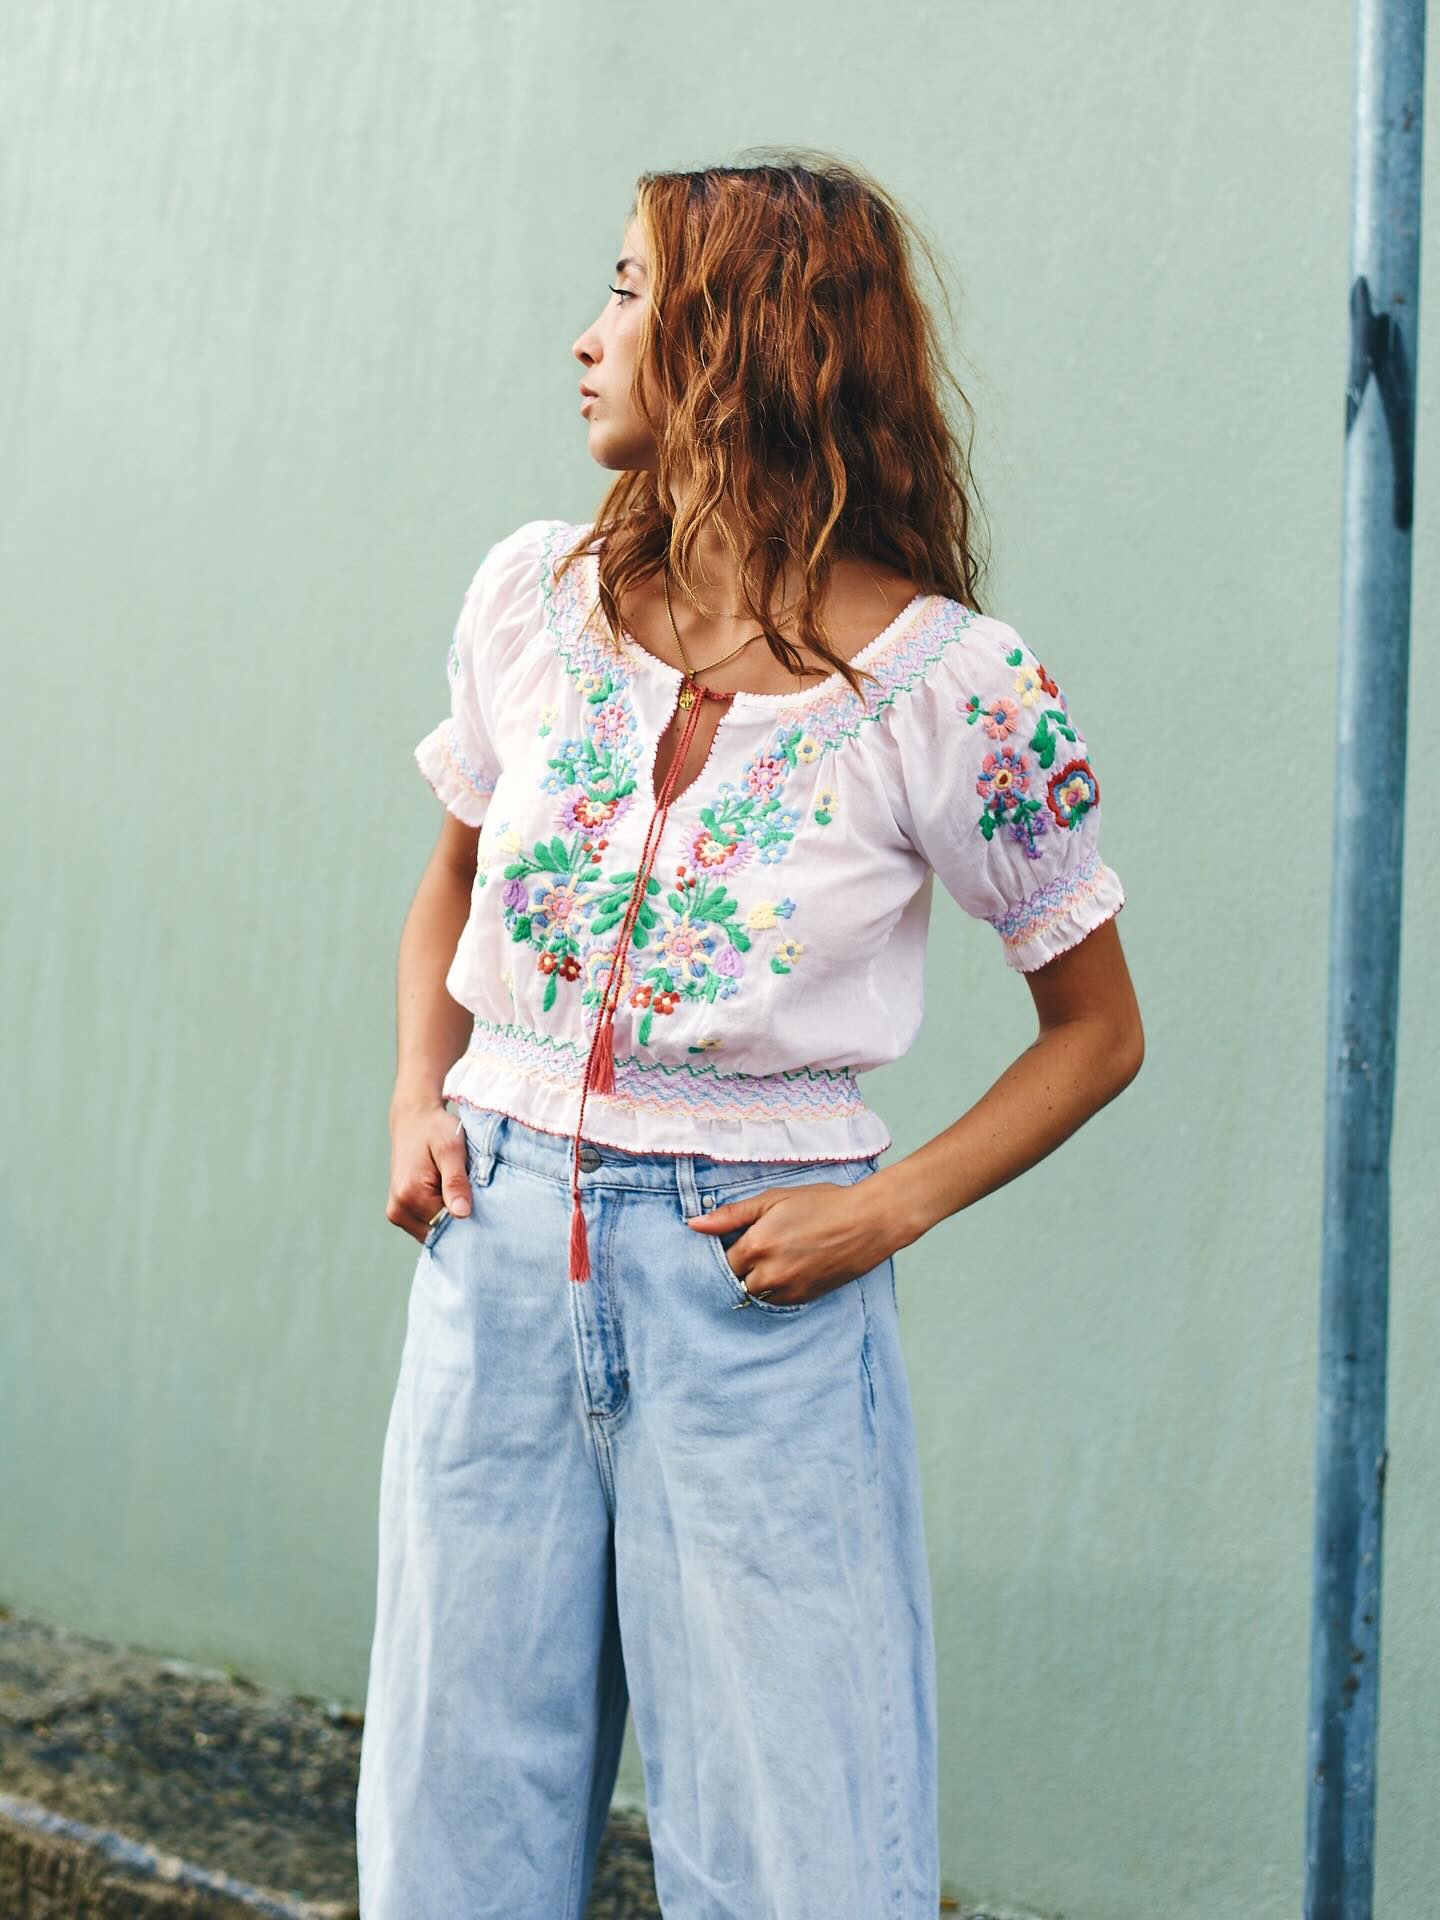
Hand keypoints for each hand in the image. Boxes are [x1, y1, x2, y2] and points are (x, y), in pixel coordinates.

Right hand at [386, 1098, 472, 1243]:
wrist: (414, 1118)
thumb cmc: (435, 1129)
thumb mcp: (451, 1149)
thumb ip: (456, 1182)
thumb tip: (462, 1214)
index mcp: (410, 1195)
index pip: (449, 1226)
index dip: (469, 1216)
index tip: (481, 1199)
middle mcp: (399, 1209)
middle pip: (440, 1232)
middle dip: (459, 1218)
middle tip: (472, 1192)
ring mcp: (397, 1213)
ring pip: (434, 1232)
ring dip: (450, 1217)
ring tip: (457, 1189)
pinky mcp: (399, 1212)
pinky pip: (427, 1225)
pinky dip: (441, 1214)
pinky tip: (448, 1194)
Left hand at [684, 1179, 891, 1307]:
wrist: (867, 1222)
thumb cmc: (822, 1204)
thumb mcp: (773, 1200)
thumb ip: (731, 1214)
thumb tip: (694, 1225)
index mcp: (757, 1246)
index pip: (718, 1262)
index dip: (721, 1251)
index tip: (727, 1242)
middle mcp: (769, 1274)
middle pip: (733, 1282)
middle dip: (735, 1268)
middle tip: (748, 1250)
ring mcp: (787, 1290)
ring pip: (752, 1295)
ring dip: (752, 1281)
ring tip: (767, 1259)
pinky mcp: (803, 1299)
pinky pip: (774, 1302)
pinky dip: (771, 1289)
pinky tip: (782, 1269)